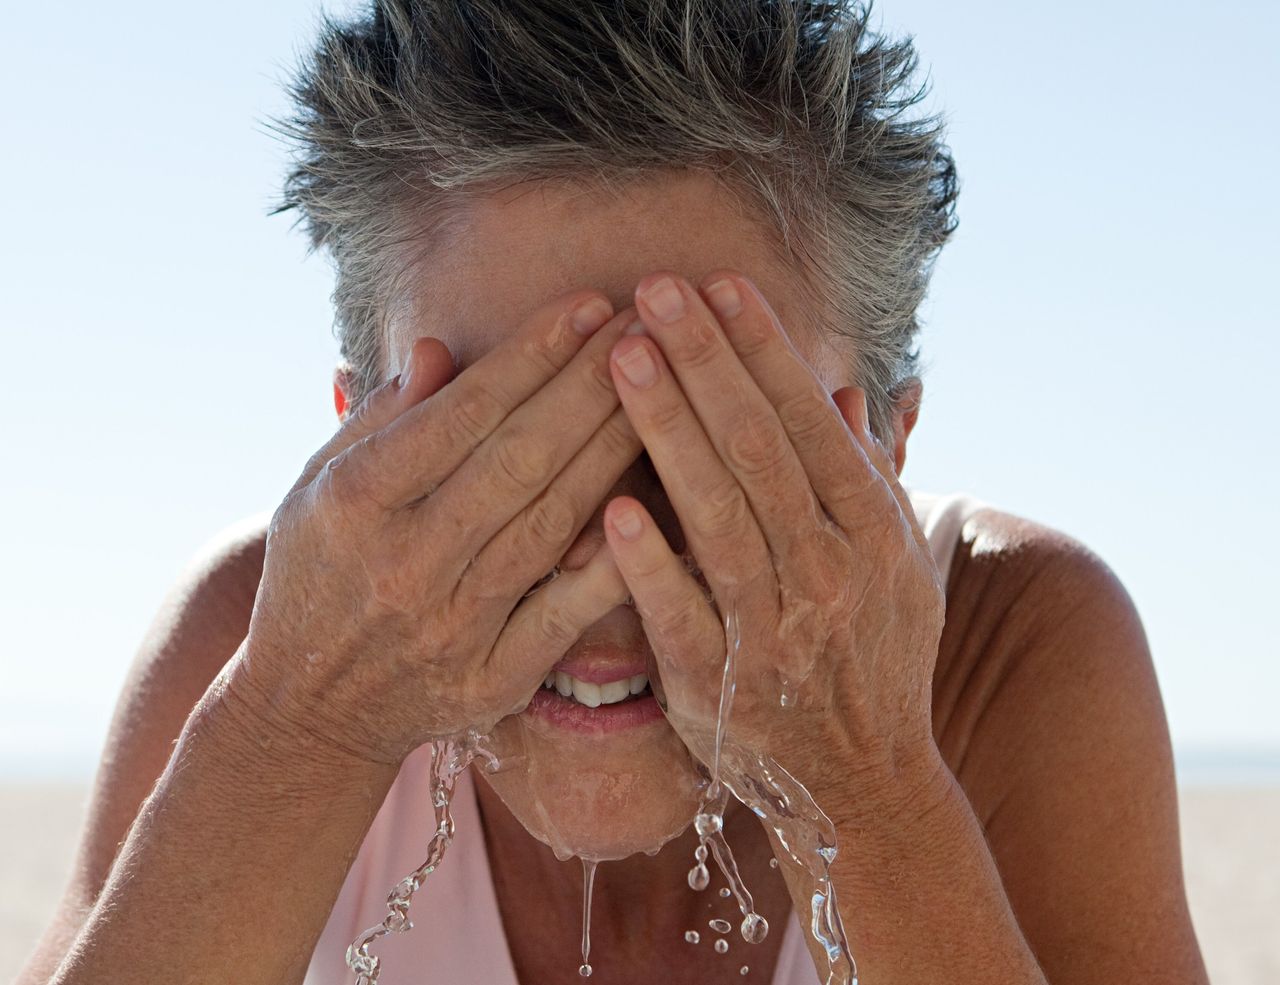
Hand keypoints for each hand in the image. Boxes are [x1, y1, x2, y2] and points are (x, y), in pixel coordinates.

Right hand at [230, 291, 644, 765]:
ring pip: (552, 520)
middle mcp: (406, 560)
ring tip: (665, 385)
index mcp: (357, 503)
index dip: (532, 355)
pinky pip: (566, 611)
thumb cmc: (316, 575)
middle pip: (519, 457)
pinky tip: (657, 501)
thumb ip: (379, 418)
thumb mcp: (314, 487)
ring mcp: (453, 623)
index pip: (461, 414)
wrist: (307, 709)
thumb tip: (442, 347)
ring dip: (614, 447)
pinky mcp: (493, 676)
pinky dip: (613, 560)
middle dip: (591, 383)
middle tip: (649, 323)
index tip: (589, 305)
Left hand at [600, 270, 945, 804]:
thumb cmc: (875, 656)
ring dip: (669, 432)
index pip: (810, 423)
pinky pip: (682, 619)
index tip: (720, 285)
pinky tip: (612, 505)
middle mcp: (830, 574)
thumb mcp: (899, 565)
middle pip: (759, 451)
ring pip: (718, 517)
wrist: (864, 781)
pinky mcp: (720, 688)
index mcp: (872, 534)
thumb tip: (843, 393)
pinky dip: (650, 564)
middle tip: (654, 289)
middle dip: (706, 363)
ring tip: (621, 356)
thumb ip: (869, 478)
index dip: (764, 351)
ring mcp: (774, 632)